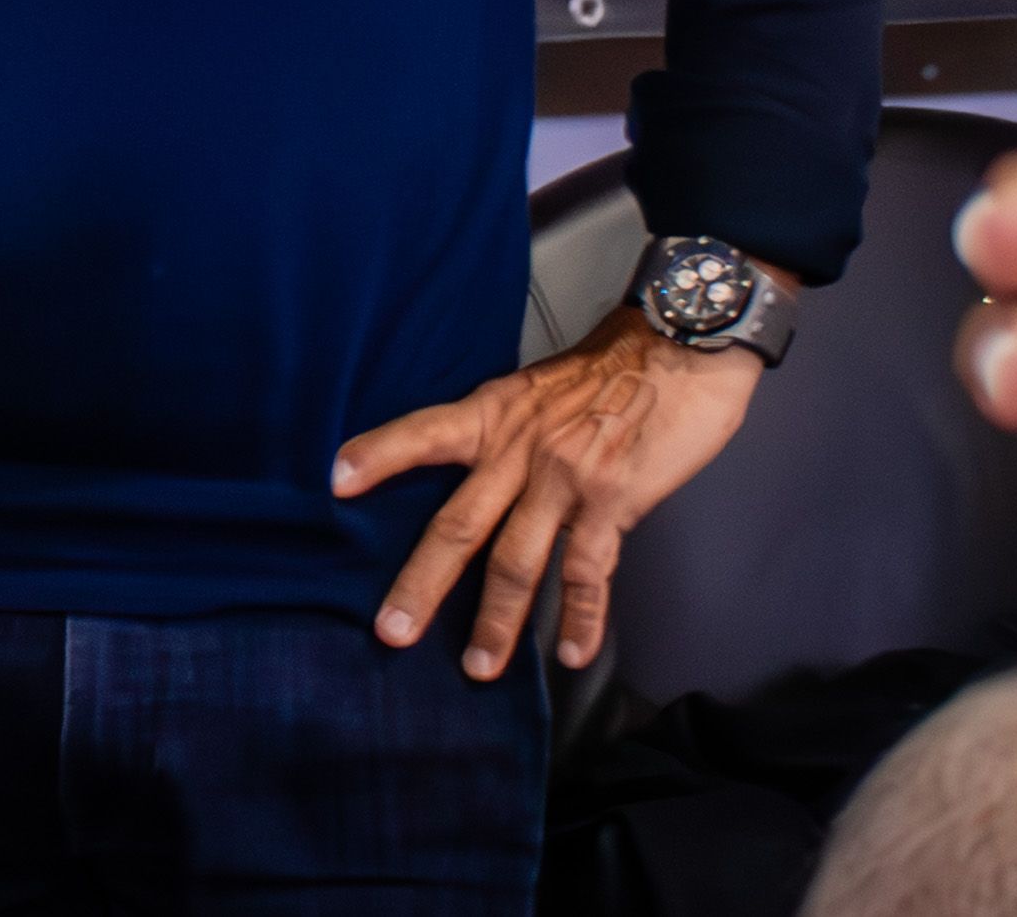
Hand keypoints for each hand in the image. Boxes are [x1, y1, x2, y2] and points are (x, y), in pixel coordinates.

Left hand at [334, 305, 769, 676]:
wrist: (680, 350)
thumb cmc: (611, 366)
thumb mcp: (536, 386)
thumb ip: (507, 431)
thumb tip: (482, 470)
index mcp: (494, 415)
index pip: (422, 434)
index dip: (379, 455)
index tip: (336, 481)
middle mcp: (520, 451)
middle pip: (458, 525)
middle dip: (422, 583)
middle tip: (391, 631)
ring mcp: (565, 481)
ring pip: (518, 563)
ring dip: (497, 622)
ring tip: (478, 667)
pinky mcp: (613, 504)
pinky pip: (589, 572)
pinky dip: (582, 617)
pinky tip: (572, 653)